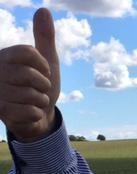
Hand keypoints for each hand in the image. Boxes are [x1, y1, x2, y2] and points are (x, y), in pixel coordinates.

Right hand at [0, 8, 59, 140]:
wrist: (38, 115)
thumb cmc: (41, 85)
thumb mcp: (47, 60)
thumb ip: (45, 37)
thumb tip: (43, 9)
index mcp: (5, 56)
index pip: (28, 52)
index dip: (43, 65)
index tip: (43, 72)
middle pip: (31, 75)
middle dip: (43, 86)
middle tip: (38, 89)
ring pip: (32, 95)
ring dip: (40, 101)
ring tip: (32, 101)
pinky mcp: (1, 111)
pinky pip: (31, 111)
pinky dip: (36, 113)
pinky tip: (28, 113)